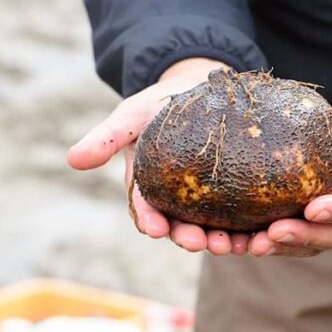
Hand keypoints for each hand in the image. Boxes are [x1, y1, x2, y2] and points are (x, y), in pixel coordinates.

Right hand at [67, 58, 250, 253]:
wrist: (200, 86)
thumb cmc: (161, 102)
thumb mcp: (132, 114)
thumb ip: (107, 137)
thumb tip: (73, 160)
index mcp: (148, 185)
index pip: (145, 208)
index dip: (150, 220)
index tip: (157, 229)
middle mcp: (175, 198)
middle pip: (180, 225)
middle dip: (188, 238)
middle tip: (203, 243)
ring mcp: (203, 197)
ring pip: (210, 226)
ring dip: (220, 240)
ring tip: (234, 245)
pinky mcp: (230, 191)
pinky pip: (237, 214)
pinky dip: (245, 227)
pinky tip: (258, 233)